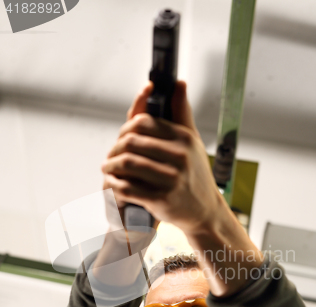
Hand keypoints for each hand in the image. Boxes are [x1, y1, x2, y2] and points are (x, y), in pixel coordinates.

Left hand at [101, 81, 222, 235]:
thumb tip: (179, 83)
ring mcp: (171, 178)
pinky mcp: (161, 199)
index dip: (126, 128)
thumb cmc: (195, 175)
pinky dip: (114, 185)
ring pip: (127, 163)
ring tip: (108, 168)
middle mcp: (180, 156)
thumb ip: (182, 113)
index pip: (143, 123)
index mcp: (184, 138)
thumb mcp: (193, 143)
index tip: (121, 138)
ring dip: (111, 166)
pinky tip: (112, 184)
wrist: (204, 212)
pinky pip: (127, 187)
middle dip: (115, 148)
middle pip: (131, 142)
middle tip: (110, 156)